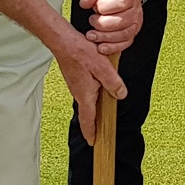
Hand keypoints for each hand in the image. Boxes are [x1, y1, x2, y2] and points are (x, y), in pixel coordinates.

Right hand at [55, 29, 126, 144]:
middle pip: (87, 113)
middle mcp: (78, 92)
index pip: (88, 119)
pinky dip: (91, 98)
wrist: (63, 41)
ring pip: (87, 101)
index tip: (92, 143)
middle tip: (98, 135)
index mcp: (85, 94)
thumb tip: (121, 94)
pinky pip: (85, 92)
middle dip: (92, 125)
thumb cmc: (80, 52)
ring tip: (101, 118)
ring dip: (93, 111)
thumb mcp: (103, 67)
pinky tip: (98, 92)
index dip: (91, 132)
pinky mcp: (75, 78)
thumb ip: (113, 83)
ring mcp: (76, 85)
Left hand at [79, 0, 142, 55]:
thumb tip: (86, 3)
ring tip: (91, 35)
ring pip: (123, 34)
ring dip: (104, 37)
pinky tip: (100, 47)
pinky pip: (124, 44)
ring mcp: (135, 24)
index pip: (121, 2)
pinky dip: (112, 47)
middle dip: (102, 24)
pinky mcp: (132, 35)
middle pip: (121, 21)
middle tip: (91, 20)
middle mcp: (135, 10)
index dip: (106, 6)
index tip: (95, 7)